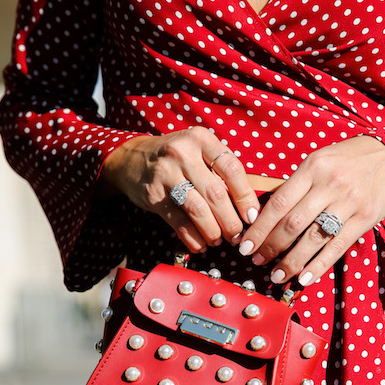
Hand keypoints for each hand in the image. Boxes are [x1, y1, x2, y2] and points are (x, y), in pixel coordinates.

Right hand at [100, 129, 259, 253]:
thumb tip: (248, 208)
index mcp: (200, 139)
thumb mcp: (199, 152)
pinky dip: (192, 237)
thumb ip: (221, 172)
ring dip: (212, 231)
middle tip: (237, 236)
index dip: (245, 196)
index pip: (231, 169)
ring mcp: (165, 173)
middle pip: (215, 194)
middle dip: (230, 220)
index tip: (252, 216)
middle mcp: (182, 153)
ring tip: (219, 241)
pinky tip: (201, 244)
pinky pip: (178, 221)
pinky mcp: (153, 194)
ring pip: (197, 210)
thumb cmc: (177, 158)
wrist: (132, 158)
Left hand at [237, 136, 384, 284]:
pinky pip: (338, 246)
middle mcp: (329, 185)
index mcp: (312, 168)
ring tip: (277, 276)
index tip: (246, 245)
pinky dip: (319, 265)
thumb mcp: (319, 161)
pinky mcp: (366, 218)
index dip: (259, 228)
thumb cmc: (347, 160)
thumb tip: (265, 216)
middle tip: (257, 261)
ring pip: (314, 238)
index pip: (279, 203)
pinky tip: (304, 278)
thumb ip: (297, 185)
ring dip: (292, 261)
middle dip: (271, 247)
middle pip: (293, 223)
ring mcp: (349, 202)